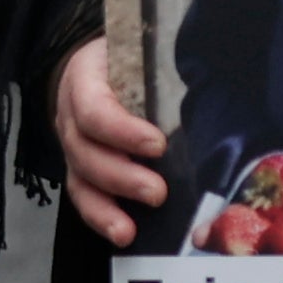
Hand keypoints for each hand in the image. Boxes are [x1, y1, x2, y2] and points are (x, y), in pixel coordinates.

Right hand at [50, 36, 164, 246]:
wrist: (99, 64)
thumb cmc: (128, 55)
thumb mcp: (141, 48)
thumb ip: (166, 64)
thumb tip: (212, 78)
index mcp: (85, 78)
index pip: (93, 109)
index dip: (122, 131)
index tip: (157, 145)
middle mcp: (71, 115)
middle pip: (84, 152)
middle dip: (120, 177)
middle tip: (158, 193)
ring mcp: (73, 146)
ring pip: (80, 180)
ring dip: (105, 208)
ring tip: (129, 231)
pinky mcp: (81, 169)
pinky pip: (84, 196)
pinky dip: (101, 218)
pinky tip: (122, 234)